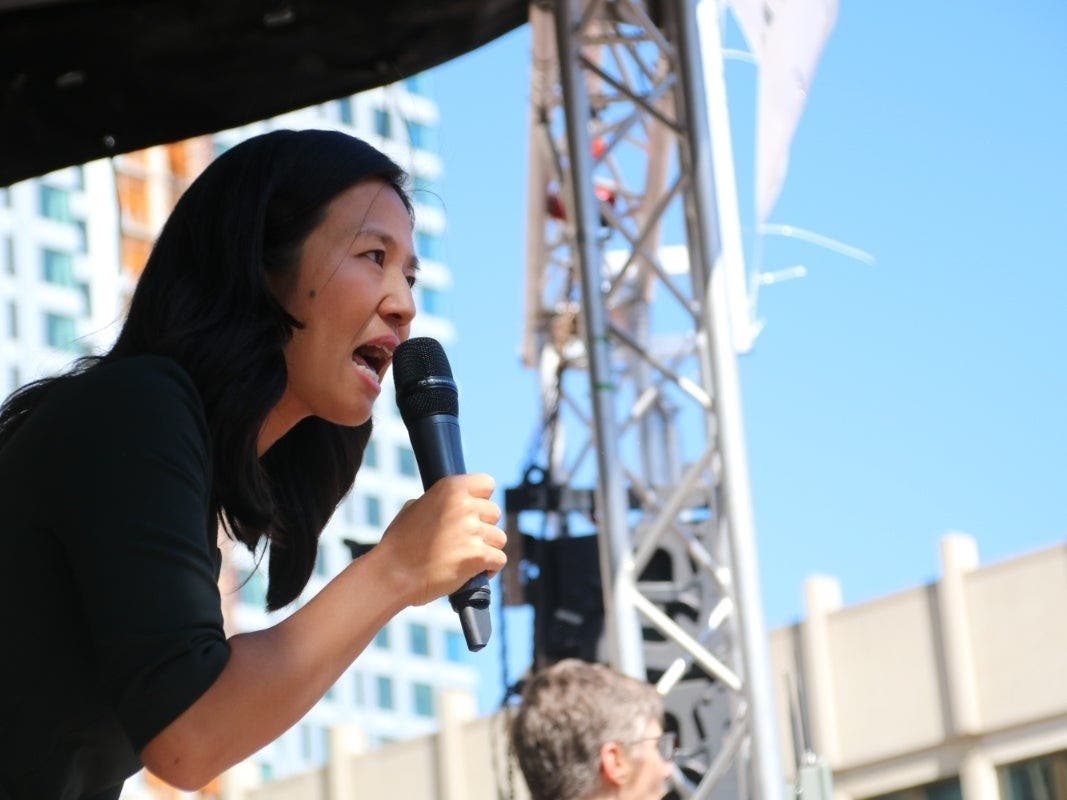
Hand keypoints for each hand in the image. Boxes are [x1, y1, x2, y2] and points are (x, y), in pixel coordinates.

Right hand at [376, 473, 506, 606]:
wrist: (392, 574)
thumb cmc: (398, 544)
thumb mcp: (413, 508)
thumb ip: (437, 501)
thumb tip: (451, 502)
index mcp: (450, 488)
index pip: (486, 484)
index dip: (482, 499)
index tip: (474, 512)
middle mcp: (464, 505)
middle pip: (495, 513)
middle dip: (483, 528)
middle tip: (465, 541)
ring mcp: (472, 530)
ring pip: (499, 538)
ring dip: (487, 549)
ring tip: (467, 558)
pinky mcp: (477, 555)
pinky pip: (499, 559)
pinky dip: (489, 568)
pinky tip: (474, 572)